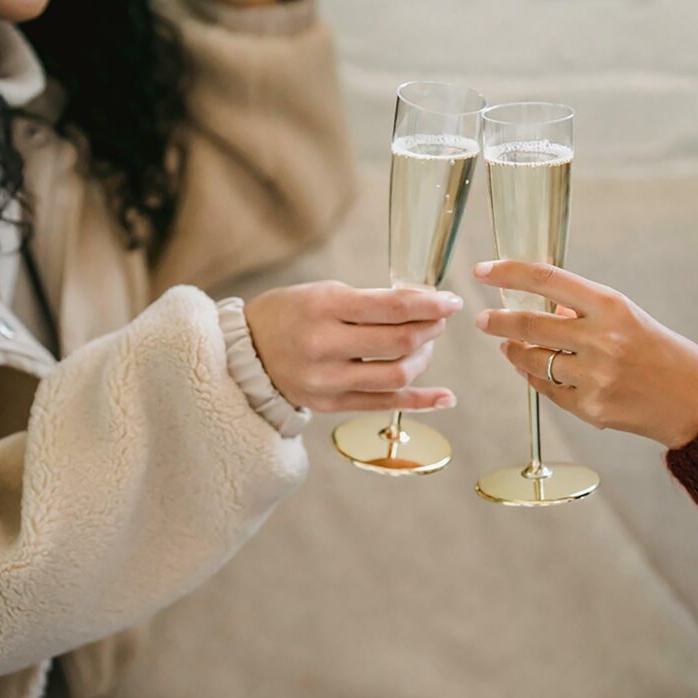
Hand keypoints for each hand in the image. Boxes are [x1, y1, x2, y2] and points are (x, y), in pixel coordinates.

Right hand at [245, 281, 461, 412]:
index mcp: (324, 308)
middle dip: (430, 330)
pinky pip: (384, 405)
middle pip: (400, 343)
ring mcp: (327, 380)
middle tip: (438, 321)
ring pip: (396, 376)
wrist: (246, 352)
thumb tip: (424, 305)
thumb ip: (370, 302)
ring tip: (424, 346)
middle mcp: (325, 346)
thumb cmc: (291, 314)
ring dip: (423, 359)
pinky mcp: (330, 404)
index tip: (451, 301)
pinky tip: (444, 397)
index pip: (393, 308)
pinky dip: (419, 401)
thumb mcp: (324, 293)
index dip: (431, 305)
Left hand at [473, 261, 697, 448]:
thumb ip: (586, 311)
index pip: (546, 279)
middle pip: (529, 324)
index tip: (483, 271)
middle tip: (484, 318)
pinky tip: (532, 370)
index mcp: (612, 306)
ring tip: (509, 346)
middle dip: (497, 320)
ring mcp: (594, 377)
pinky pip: (547, 390)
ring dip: (514, 352)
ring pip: (532, 360)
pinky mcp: (591, 408)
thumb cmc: (664, 353)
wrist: (697, 404)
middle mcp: (601, 339)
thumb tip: (544, 306)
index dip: (508, 273)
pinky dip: (534, 378)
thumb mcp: (630, 317)